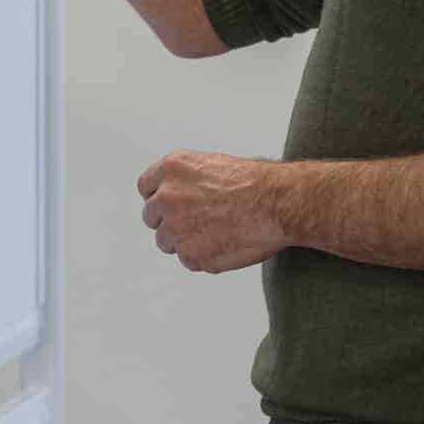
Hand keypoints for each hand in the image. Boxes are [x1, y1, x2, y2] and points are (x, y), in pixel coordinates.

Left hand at [138, 150, 287, 273]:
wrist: (277, 203)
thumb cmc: (257, 182)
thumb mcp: (214, 163)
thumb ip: (188, 180)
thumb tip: (180, 195)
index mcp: (173, 168)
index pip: (146, 187)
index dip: (159, 197)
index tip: (168, 205)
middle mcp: (168, 196)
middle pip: (152, 216)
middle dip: (169, 221)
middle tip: (197, 222)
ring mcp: (176, 227)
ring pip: (167, 242)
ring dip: (185, 241)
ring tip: (217, 233)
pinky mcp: (190, 254)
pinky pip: (189, 260)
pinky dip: (204, 256)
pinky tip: (226, 243)